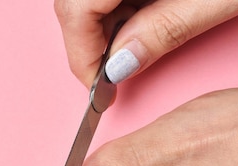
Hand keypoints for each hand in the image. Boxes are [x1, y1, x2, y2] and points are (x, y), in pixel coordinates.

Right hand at [54, 0, 237, 86]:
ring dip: (101, 20)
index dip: (81, 54)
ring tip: (139, 35)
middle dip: (90, 39)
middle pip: (73, 1)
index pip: (74, 9)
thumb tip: (120, 65)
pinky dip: (113, 1)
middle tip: (119, 67)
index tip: (99, 85)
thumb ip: (163, 30)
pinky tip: (143, 8)